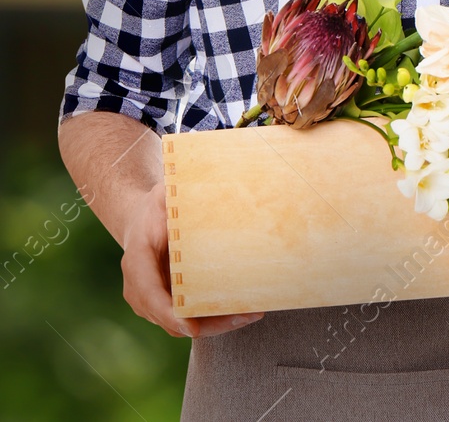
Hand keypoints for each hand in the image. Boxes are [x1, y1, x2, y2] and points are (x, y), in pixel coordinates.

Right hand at [121, 181, 263, 337]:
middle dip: (207, 323)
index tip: (192, 326)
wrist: (142, 220)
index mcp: (137, 260)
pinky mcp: (166, 303)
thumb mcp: (165, 194)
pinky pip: (189, 318)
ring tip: (252, 313)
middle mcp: (140, 287)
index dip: (169, 312)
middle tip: (244, 316)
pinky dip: (214, 319)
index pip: (148, 291)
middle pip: (170, 317)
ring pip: (182, 324)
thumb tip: (208, 181)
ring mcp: (151, 300)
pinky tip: (244, 312)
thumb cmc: (158, 206)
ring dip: (216, 324)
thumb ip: (176, 191)